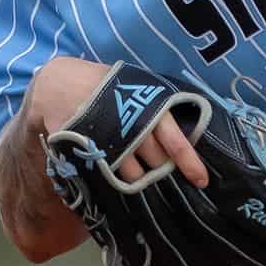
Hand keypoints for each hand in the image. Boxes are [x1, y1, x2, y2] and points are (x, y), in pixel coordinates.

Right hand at [24, 56, 209, 188]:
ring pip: (134, 173)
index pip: (176, 142)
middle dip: (158, 163)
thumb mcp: (139, 89)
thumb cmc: (109, 85)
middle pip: (157, 162)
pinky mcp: (91, 153)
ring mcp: (112, 143)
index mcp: (151, 110)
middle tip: (150, 154)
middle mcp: (134, 128)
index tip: (201, 181)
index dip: (190, 163)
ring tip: (127, 154)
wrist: (63, 84)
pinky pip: (111, 175)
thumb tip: (188, 134)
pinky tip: (111, 161)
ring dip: (136, 171)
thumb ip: (160, 109)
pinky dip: (115, 173)